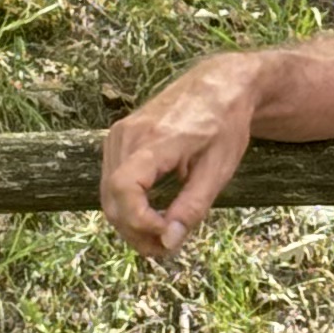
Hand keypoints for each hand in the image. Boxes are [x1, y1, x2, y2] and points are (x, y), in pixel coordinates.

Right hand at [101, 50, 265, 261]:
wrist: (219, 85)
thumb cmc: (225, 124)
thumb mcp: (219, 169)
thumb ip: (192, 207)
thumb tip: (168, 242)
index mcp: (157, 139)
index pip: (124, 188)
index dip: (138, 221)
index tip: (165, 236)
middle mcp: (129, 135)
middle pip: (112, 198)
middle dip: (136, 231)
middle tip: (168, 247)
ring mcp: (119, 135)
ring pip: (108, 194)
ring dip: (130, 222)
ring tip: (164, 234)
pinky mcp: (118, 139)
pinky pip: (112, 182)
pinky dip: (128, 205)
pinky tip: (153, 215)